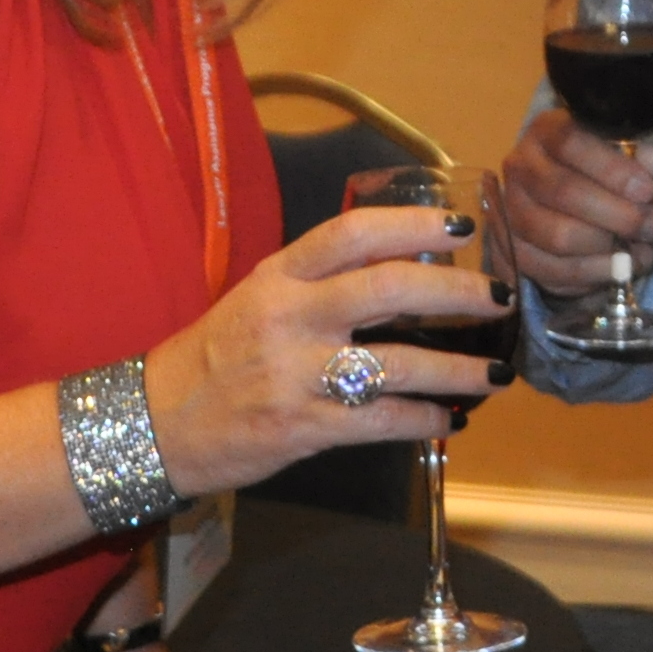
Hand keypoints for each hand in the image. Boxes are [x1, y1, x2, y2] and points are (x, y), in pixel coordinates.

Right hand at [142, 205, 514, 494]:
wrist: (153, 424)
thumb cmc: (216, 356)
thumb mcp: (259, 297)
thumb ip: (321, 281)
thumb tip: (405, 264)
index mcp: (279, 276)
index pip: (352, 234)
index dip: (413, 224)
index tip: (461, 225)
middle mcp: (290, 317)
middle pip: (387, 289)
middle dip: (456, 292)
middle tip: (499, 298)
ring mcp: (296, 374)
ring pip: (397, 363)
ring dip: (458, 369)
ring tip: (498, 373)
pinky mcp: (302, 427)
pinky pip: (380, 421)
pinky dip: (424, 420)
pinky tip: (450, 419)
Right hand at [500, 108, 652, 297]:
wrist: (569, 195)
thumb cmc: (603, 169)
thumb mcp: (624, 153)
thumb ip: (639, 156)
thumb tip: (649, 163)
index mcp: (546, 131)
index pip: (571, 143)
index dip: (612, 169)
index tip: (647, 190)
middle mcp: (520, 168)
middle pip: (564, 193)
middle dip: (618, 216)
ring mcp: (510, 212)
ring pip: (557, 237)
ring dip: (608, 251)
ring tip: (641, 252)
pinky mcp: (513, 252)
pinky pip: (551, 271)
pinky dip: (593, 275)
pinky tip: (619, 270)